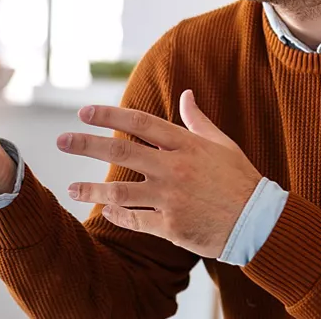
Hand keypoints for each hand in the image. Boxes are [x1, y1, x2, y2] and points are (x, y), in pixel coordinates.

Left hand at [60, 90, 261, 258]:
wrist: (259, 223)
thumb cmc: (240, 180)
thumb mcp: (222, 144)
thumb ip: (197, 120)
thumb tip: (186, 94)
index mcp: (185, 144)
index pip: (139, 122)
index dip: (109, 115)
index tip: (84, 113)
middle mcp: (174, 168)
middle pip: (121, 151)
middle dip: (86, 144)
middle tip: (61, 140)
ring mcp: (171, 198)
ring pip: (119, 191)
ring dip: (90, 189)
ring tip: (71, 188)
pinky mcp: (170, 226)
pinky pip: (134, 219)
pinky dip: (116, 215)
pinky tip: (105, 210)